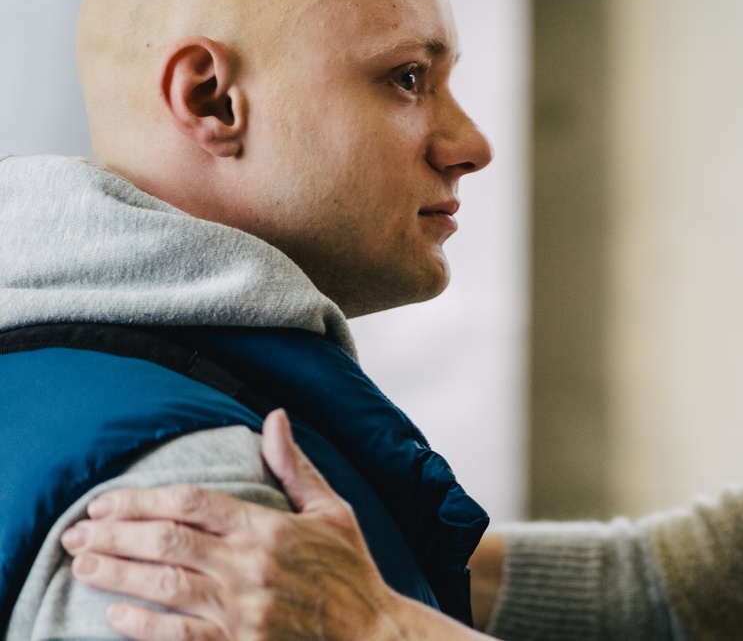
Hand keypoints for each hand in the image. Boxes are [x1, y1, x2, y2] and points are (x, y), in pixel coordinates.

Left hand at [61, 409, 486, 640]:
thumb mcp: (332, 511)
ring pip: (163, 586)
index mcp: (269, 528)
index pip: (192, 503)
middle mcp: (250, 566)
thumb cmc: (352, 571)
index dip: (141, 499)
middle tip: (77, 533)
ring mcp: (242, 609)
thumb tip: (274, 417)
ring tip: (83, 566)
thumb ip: (295, 467)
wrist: (372, 635)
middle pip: (166, 541)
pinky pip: (179, 635)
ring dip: (116, 574)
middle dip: (114, 535)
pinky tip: (116, 614)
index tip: (107, 502)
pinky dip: (143, 625)